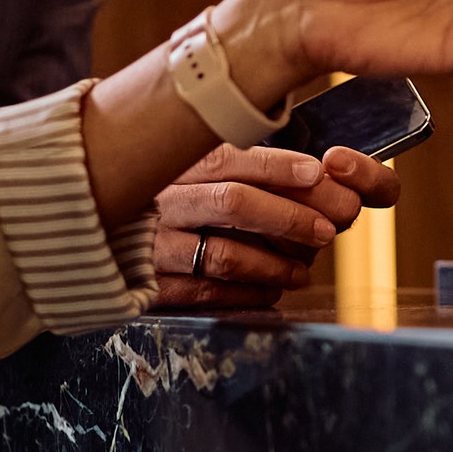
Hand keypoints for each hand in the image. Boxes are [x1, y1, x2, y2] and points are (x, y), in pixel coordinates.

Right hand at [148, 144, 404, 308]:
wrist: (117, 246)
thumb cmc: (184, 206)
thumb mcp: (210, 175)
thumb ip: (260, 170)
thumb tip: (335, 171)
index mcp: (180, 163)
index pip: (233, 157)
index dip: (279, 166)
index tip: (319, 172)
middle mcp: (165, 199)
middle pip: (235, 202)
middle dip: (292, 217)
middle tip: (330, 230)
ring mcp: (153, 243)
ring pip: (226, 254)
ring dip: (276, 265)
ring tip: (304, 271)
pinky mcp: (148, 284)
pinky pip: (207, 293)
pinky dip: (248, 294)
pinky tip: (271, 292)